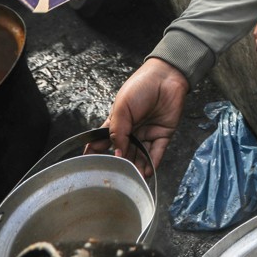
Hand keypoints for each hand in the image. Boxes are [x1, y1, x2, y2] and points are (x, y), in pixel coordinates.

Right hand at [89, 58, 189, 174]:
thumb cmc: (140, 87)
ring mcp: (147, 133)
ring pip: (140, 156)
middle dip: (120, 165)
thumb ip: (118, 132)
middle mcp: (131, 131)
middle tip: (117, 177)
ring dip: (137, 168)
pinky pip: (157, 152)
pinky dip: (152, 163)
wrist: (167, 77)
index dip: (96, 154)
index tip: (89, 168)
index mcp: (117, 122)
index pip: (103, 142)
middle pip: (123, 153)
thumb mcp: (122, 107)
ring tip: (134, 179)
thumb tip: (116, 154)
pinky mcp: (163, 134)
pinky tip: (147, 173)